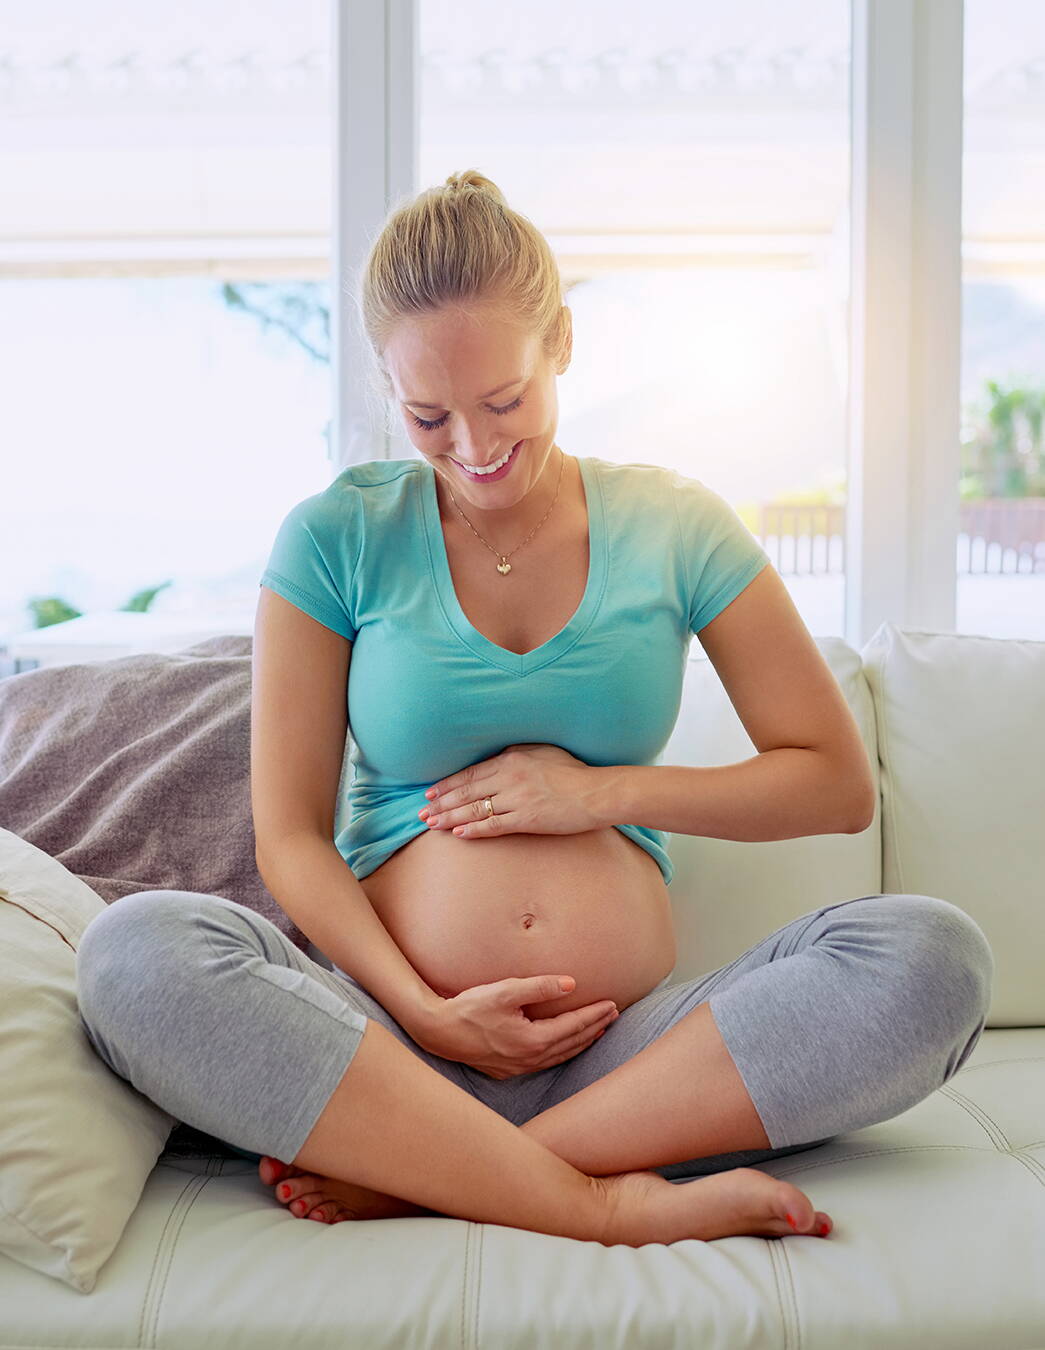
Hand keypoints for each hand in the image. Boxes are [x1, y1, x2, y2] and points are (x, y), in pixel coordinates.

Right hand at [413, 975, 619, 1079]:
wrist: (438, 1032)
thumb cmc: (470, 1008)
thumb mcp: (505, 991)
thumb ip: (540, 987)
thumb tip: (572, 984)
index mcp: (533, 1041)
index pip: (574, 1026)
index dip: (595, 1014)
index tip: (612, 1004)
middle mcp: (530, 1059)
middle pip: (572, 1043)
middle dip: (595, 1028)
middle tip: (614, 1014)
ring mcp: (519, 1068)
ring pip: (561, 1056)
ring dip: (582, 1042)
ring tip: (598, 1031)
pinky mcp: (508, 1070)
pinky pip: (546, 1062)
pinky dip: (562, 1052)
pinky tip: (564, 1046)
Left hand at [418, 744, 604, 838]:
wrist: (598, 792)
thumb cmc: (574, 771)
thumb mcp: (542, 752)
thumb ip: (516, 755)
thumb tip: (495, 760)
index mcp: (512, 758)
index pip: (471, 772)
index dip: (448, 784)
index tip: (430, 793)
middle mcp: (510, 777)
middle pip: (467, 791)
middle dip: (442, 803)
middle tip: (422, 813)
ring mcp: (517, 799)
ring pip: (475, 809)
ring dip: (450, 818)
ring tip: (432, 825)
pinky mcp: (527, 819)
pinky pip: (493, 826)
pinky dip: (474, 830)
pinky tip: (458, 834)